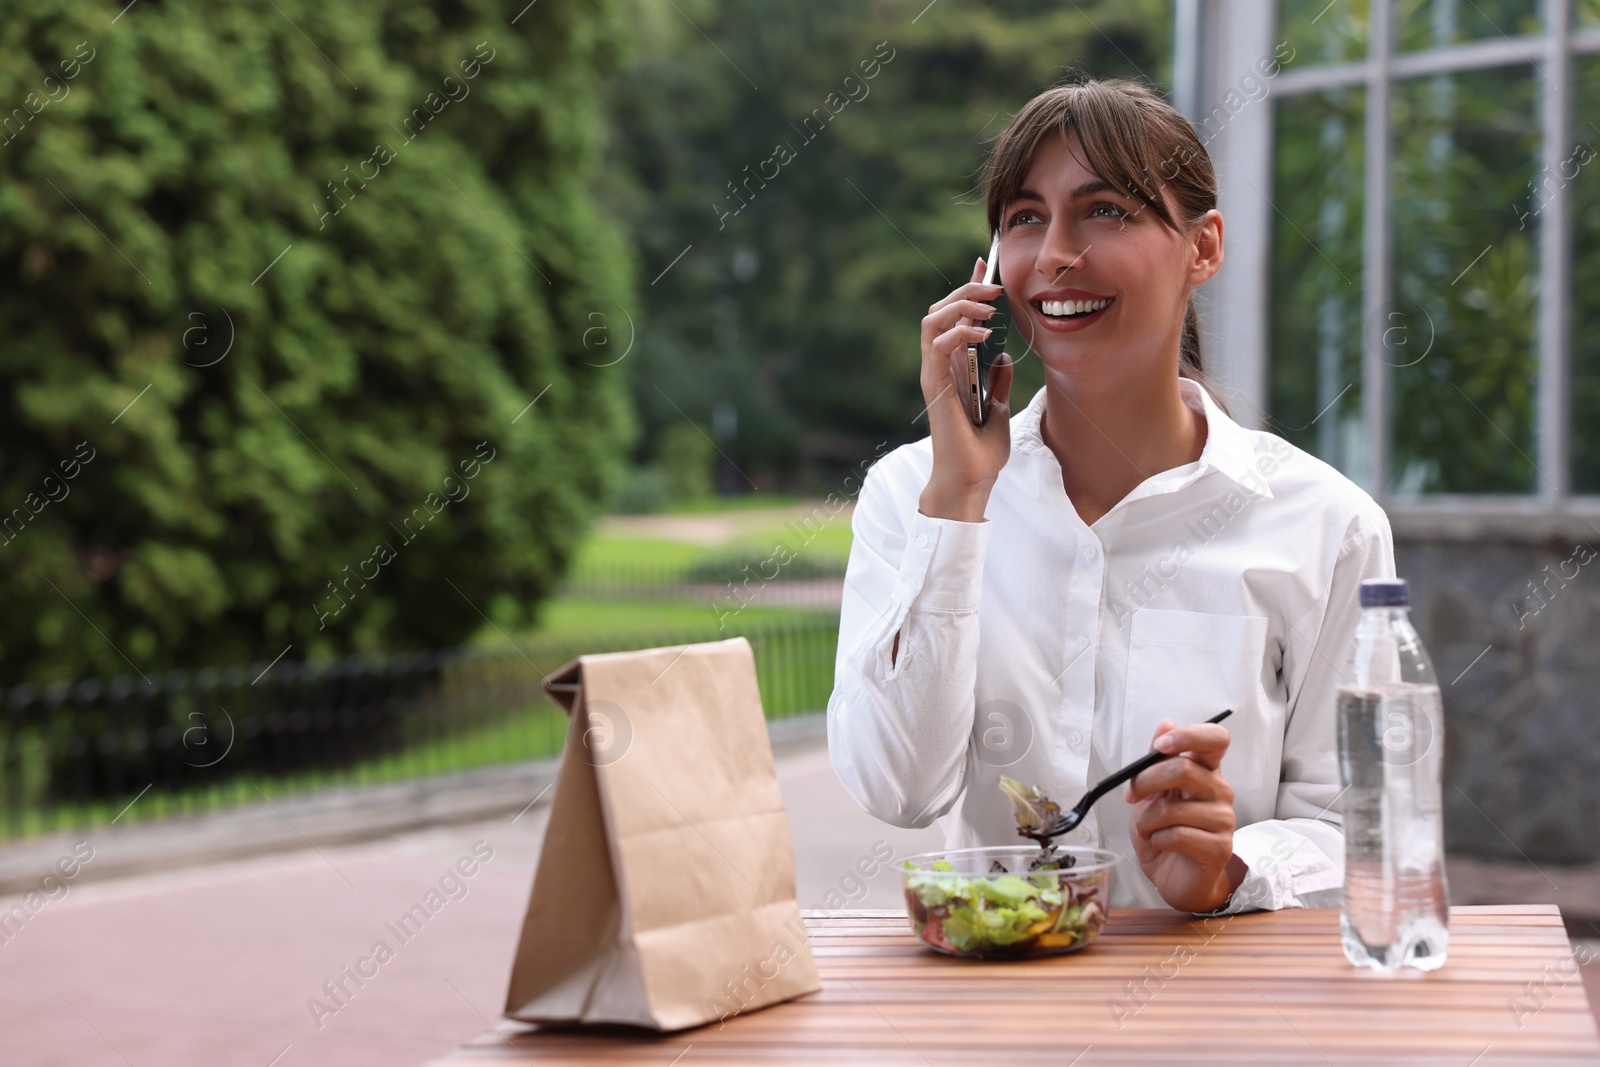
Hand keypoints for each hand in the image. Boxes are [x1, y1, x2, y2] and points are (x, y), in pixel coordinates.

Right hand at [916, 255, 1013, 522]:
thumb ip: (997, 382)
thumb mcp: (999, 409)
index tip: (984, 264)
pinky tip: (985, 334)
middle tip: (995, 286)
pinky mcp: (934, 386)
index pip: (955, 318)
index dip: (968, 288)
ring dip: (960, 305)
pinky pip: (939, 345)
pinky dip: (960, 332)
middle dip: (967, 290)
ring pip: (932, 320)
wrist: (971, 481)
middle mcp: (939, 368)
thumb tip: (1001, 356)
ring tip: (988, 306)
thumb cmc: (981, 452)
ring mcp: (934, 375)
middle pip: (940, 311)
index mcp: (953, 369)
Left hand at [1125, 719, 1247, 912]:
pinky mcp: (1219, 847)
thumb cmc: (1164, 833)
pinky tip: (1161, 844)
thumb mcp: (1151, 793)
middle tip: (1131, 796)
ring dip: (1147, 820)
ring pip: (1173, 807)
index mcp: (1206, 772)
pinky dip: (1157, 840)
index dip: (1188, 735)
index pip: (1215, 739)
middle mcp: (1220, 791)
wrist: (1173, 877)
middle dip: (1145, 782)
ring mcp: (1224, 820)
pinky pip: (1177, 835)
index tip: (1160, 745)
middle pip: (1184, 769)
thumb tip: (1166, 722)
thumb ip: (1157, 761)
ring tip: (1149, 830)